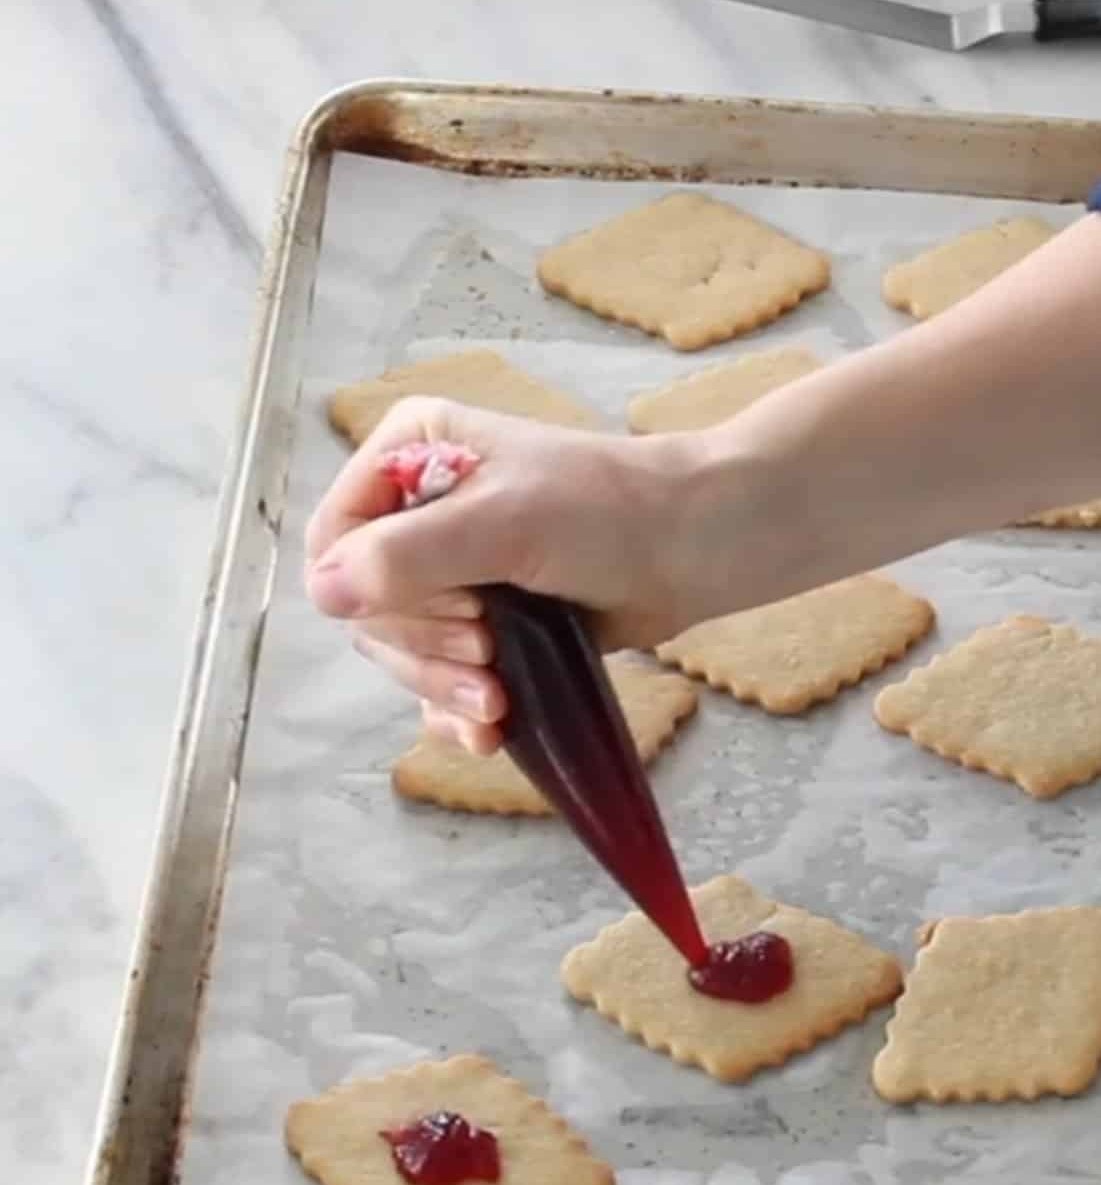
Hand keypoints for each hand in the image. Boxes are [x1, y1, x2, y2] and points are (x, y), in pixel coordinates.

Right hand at [305, 395, 714, 753]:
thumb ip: (407, 555)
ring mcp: (450, 567)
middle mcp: (417, 507)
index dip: (377, 590)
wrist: (694, 547)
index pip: (336, 537)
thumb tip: (323, 592)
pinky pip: (438, 675)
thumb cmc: (607, 511)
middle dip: (423, 645)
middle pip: (366, 603)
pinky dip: (456, 708)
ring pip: (401, 648)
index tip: (455, 607)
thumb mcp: (502, 522)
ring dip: (441, 685)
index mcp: (410, 452)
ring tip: (497, 703)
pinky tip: (488, 733)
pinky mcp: (484, 619)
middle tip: (486, 654)